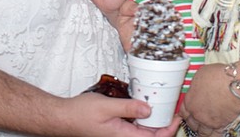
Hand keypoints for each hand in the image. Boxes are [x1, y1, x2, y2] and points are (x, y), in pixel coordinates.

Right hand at [62, 92, 179, 135]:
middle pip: (150, 135)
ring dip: (152, 120)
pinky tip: (143, 105)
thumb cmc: (79, 114)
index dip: (167, 130)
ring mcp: (119, 135)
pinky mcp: (116, 130)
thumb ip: (128, 107)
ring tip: (160, 104)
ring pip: (142, 131)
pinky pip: (134, 126)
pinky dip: (141, 117)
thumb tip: (148, 109)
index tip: (176, 117)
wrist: (63, 117)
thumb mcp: (106, 106)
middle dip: (163, 123)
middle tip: (171, 107)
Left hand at [179, 64, 239, 133]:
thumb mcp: (201, 75)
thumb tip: (198, 86)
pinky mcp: (221, 125)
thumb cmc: (219, 77)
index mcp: (190, 101)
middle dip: (193, 121)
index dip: (184, 112)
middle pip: (191, 123)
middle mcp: (198, 114)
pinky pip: (215, 135)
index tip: (186, 113)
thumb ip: (197, 85)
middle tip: (195, 119)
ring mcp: (209, 121)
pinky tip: (215, 133)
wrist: (235, 85)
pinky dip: (214, 135)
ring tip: (203, 129)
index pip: (183, 111)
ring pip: (202, 132)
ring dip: (202, 130)